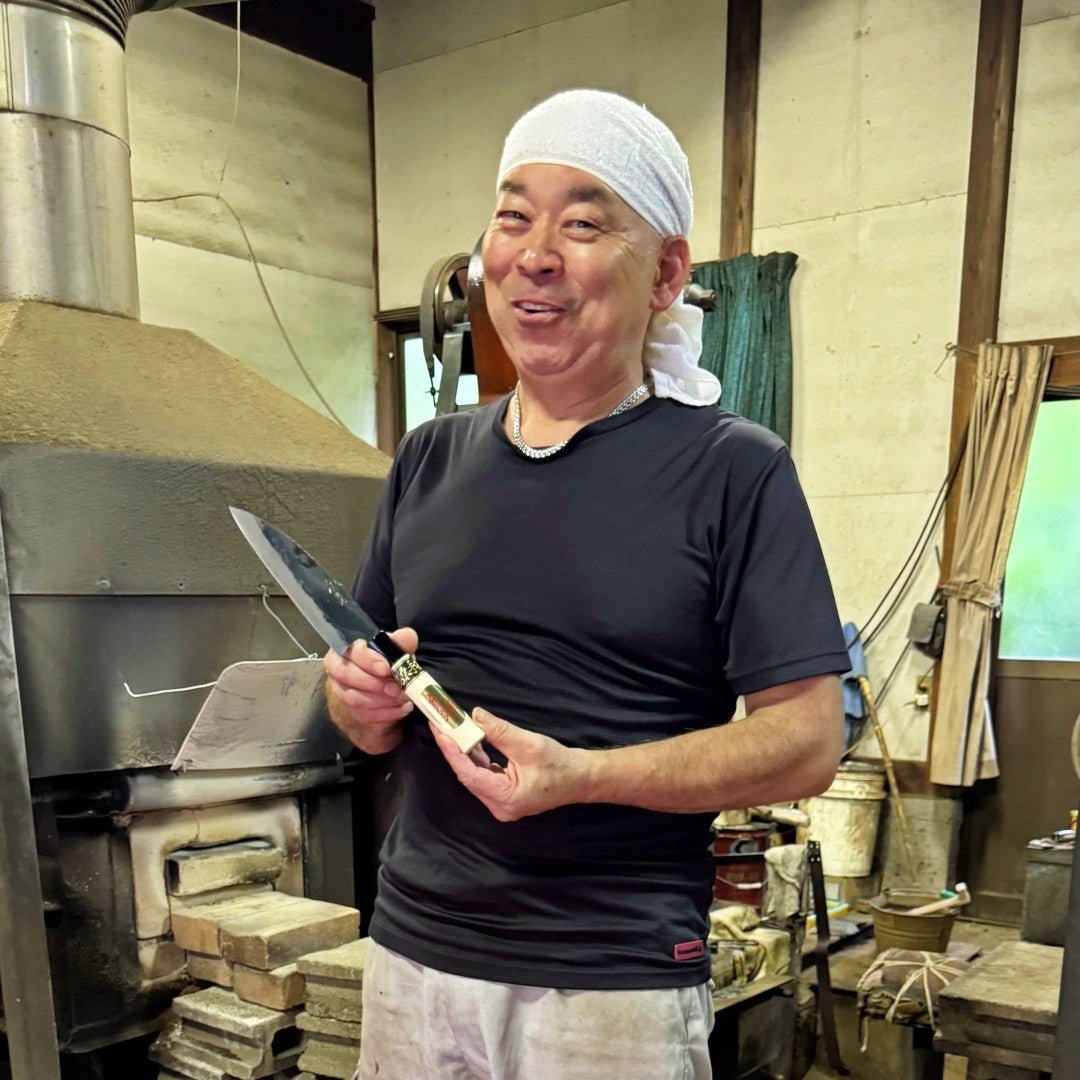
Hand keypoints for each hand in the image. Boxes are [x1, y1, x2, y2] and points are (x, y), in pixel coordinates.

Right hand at [323, 628, 417, 753]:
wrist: (384, 684)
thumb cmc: (386, 661)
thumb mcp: (395, 649)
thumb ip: (401, 641)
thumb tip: (407, 637)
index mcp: (347, 648)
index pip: (349, 651)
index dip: (367, 660)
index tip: (386, 668)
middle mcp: (337, 669)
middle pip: (345, 675)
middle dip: (374, 683)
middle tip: (396, 687)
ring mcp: (341, 691)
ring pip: (353, 698)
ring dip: (381, 700)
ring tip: (402, 697)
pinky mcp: (351, 710)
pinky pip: (365, 715)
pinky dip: (387, 713)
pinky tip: (403, 708)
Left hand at [429, 708, 590, 820]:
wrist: (580, 778)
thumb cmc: (559, 764)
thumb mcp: (528, 744)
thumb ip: (499, 731)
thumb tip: (474, 716)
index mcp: (505, 798)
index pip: (468, 774)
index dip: (452, 751)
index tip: (440, 731)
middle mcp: (499, 807)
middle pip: (468, 776)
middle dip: (455, 750)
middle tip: (442, 726)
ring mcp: (501, 804)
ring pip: (474, 776)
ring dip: (465, 753)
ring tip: (452, 730)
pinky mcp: (504, 797)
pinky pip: (483, 777)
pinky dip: (477, 759)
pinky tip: (471, 742)